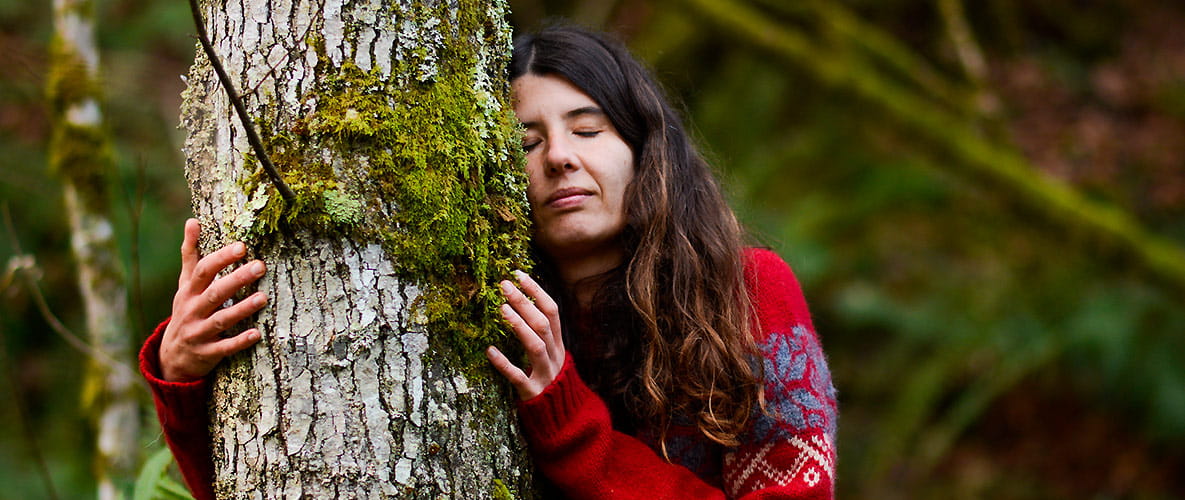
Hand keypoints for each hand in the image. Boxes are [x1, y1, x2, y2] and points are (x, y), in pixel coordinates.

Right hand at [159, 219, 267, 381]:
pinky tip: (257, 333)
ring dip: (242, 309)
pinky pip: (224, 347)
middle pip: (214, 293)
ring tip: (263, 297)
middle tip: (260, 266)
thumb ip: (191, 254)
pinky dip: (240, 341)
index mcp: (188, 291)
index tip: (242, 246)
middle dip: (236, 279)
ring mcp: (198, 333)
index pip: (203, 270)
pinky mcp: (207, 354)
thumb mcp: (184, 284)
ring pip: (221, 320)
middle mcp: (191, 310)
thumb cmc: (186, 311)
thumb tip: (192, 220)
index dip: (221, 258)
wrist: (171, 357)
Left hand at [486, 271, 564, 399]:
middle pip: (543, 324)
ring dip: (520, 326)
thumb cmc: (550, 382)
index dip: (537, 291)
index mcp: (559, 344)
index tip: (518, 274)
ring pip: (536, 346)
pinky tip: (489, 351)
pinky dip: (505, 364)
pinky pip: (519, 377)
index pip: (552, 311)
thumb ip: (541, 334)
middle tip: (504, 285)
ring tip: (502, 309)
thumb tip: (522, 303)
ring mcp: (545, 375)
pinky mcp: (533, 393)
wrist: (565, 420)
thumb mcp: (551, 355)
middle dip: (524, 302)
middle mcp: (555, 356)